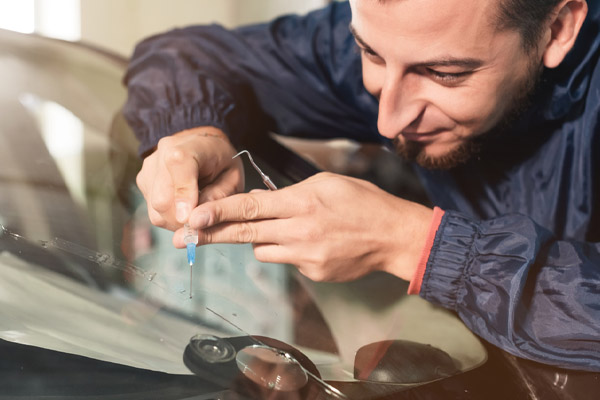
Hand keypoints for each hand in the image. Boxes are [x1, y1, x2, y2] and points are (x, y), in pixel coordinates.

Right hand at [136, 127, 243, 230]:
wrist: (204, 147)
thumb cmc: (222, 162)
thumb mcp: (232, 178)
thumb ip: (217, 197)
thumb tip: (196, 220)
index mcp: (187, 146)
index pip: (178, 166)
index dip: (184, 196)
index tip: (192, 219)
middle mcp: (161, 155)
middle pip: (162, 199)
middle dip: (182, 219)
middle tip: (201, 223)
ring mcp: (148, 169)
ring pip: (156, 209)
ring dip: (176, 220)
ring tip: (194, 214)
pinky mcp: (143, 182)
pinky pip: (153, 210)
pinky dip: (169, 217)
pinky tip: (184, 209)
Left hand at [174, 172, 432, 281]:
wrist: (393, 236)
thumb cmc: (362, 201)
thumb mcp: (326, 182)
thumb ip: (291, 194)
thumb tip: (265, 203)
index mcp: (302, 202)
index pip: (251, 207)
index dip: (219, 212)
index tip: (192, 217)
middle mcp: (300, 231)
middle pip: (246, 235)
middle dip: (211, 235)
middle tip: (181, 239)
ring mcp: (306, 256)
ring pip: (263, 251)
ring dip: (263, 240)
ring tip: (289, 229)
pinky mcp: (313, 273)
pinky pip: (287, 261)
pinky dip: (290, 250)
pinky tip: (314, 242)